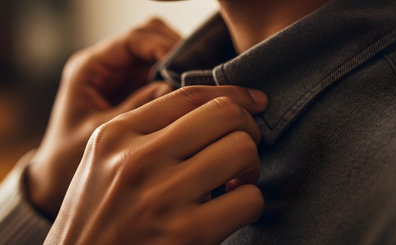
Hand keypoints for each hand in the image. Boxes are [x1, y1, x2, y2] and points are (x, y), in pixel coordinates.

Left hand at [26, 18, 180, 217]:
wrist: (56, 178)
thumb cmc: (68, 159)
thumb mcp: (102, 133)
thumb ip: (137, 109)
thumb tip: (176, 89)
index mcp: (90, 69)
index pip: (134, 40)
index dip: (163, 47)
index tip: (186, 69)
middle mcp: (107, 66)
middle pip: (150, 36)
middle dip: (176, 50)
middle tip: (196, 76)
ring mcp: (123, 77)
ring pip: (160, 52)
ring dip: (180, 65)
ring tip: (196, 88)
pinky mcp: (135, 90)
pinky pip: (163, 73)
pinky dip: (178, 80)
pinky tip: (189, 98)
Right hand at [45, 86, 267, 244]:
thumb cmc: (98, 215)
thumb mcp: (105, 161)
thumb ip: (146, 130)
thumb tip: (211, 110)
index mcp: (116, 135)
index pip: (190, 95)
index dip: (234, 93)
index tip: (254, 101)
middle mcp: (138, 159)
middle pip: (224, 114)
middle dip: (248, 127)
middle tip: (242, 148)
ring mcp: (162, 196)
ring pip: (242, 149)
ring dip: (251, 165)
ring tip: (236, 179)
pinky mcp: (186, 233)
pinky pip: (249, 198)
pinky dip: (250, 201)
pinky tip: (231, 208)